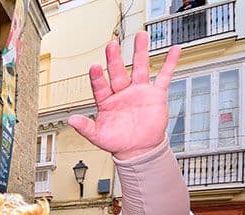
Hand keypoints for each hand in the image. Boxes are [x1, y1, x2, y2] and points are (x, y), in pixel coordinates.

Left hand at [67, 32, 180, 159]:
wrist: (138, 149)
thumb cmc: (117, 142)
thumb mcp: (98, 136)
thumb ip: (85, 127)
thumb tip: (71, 120)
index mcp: (106, 101)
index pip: (100, 86)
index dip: (97, 77)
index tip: (94, 66)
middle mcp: (121, 92)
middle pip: (118, 72)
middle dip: (114, 59)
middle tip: (111, 44)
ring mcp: (138, 91)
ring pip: (139, 68)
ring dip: (140, 52)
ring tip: (141, 36)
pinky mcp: (155, 94)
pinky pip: (164, 76)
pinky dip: (169, 63)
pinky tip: (174, 50)